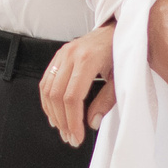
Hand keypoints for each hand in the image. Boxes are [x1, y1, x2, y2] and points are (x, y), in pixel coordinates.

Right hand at [37, 25, 117, 146]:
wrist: (117, 29)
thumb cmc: (121, 52)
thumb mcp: (119, 78)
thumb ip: (106, 101)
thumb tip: (92, 122)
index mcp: (87, 60)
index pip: (72, 97)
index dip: (73, 120)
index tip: (77, 137)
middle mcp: (70, 55)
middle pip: (57, 95)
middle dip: (62, 120)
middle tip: (70, 138)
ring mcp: (62, 53)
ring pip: (48, 89)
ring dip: (53, 113)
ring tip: (62, 129)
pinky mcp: (58, 55)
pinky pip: (46, 81)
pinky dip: (47, 100)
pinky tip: (54, 114)